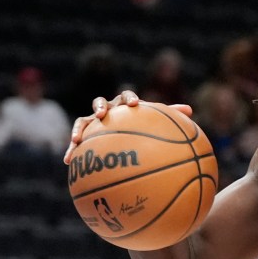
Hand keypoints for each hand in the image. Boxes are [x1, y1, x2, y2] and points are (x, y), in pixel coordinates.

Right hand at [63, 89, 193, 163]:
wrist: (127, 136)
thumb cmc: (144, 128)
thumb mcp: (156, 124)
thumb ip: (170, 116)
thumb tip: (190, 110)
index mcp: (125, 105)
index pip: (126, 97)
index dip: (130, 98)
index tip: (135, 104)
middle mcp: (108, 110)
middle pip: (101, 103)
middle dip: (100, 107)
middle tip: (102, 114)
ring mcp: (94, 122)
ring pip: (84, 120)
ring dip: (80, 128)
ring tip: (76, 138)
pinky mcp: (84, 135)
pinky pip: (76, 142)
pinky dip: (71, 149)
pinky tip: (67, 161)